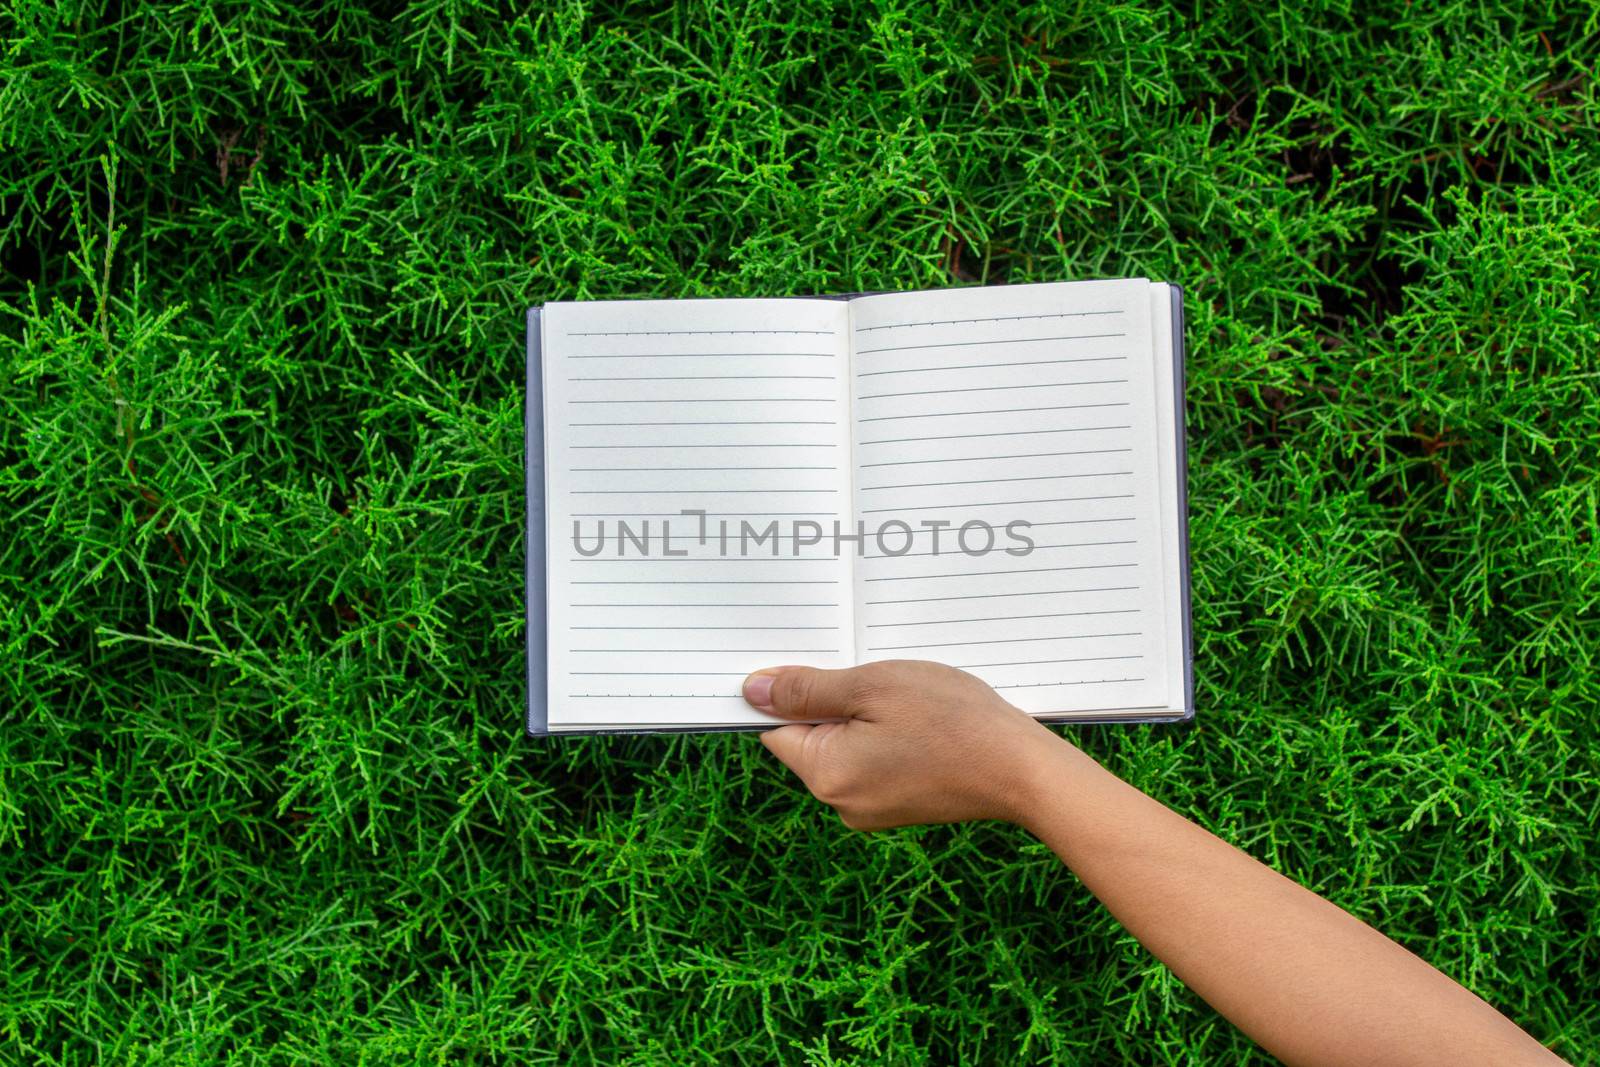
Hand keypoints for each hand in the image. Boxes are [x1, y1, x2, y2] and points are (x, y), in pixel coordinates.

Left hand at [742, 659, 1063, 829]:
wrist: (1023, 771)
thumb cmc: (951, 722)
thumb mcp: (871, 687)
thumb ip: (806, 689)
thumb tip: (752, 691)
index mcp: (825, 776)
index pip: (776, 728)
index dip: (788, 691)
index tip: (813, 662)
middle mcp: (841, 802)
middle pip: (812, 737)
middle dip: (832, 699)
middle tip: (871, 672)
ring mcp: (872, 808)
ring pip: (846, 744)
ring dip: (864, 713)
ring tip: (903, 694)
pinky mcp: (900, 803)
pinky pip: (874, 758)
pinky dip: (887, 732)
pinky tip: (918, 716)